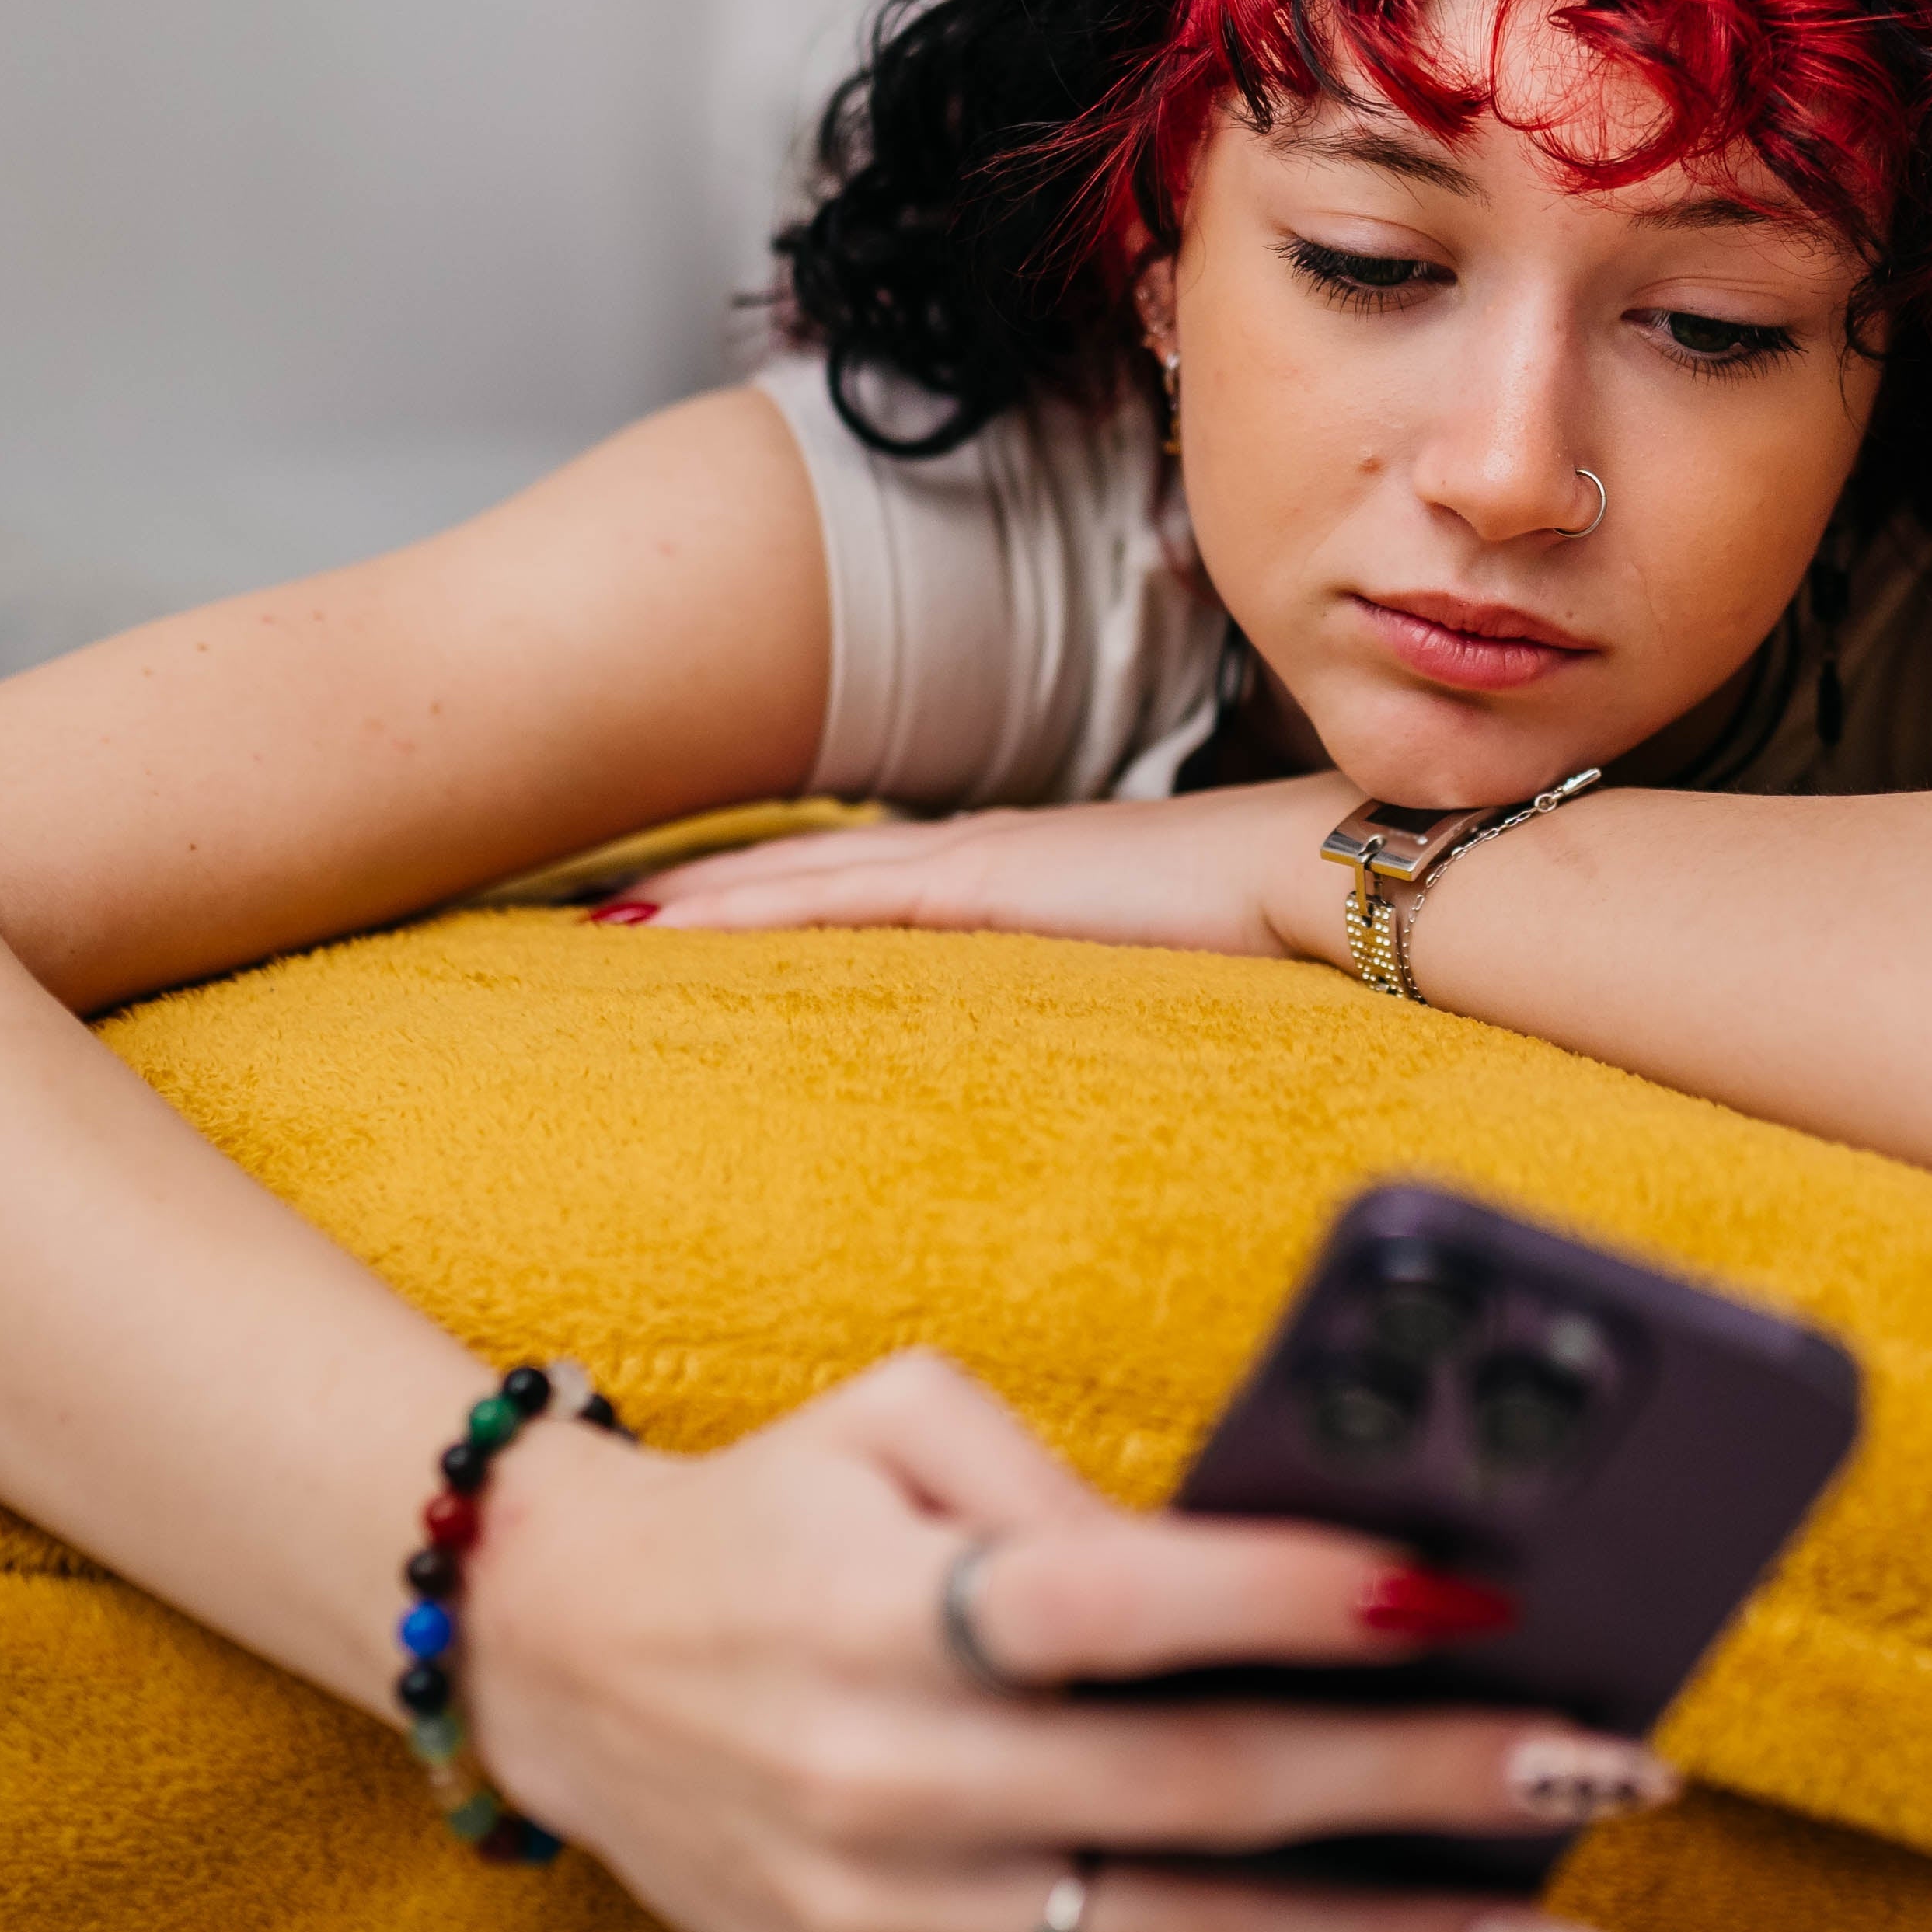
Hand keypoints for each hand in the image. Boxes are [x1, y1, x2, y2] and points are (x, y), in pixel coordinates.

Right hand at [464, 1352, 1667, 1931]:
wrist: (556, 1660)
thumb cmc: (779, 1506)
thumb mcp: (902, 1415)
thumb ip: (1072, 1484)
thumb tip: (1271, 1577)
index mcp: (893, 1600)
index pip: (1126, 1602)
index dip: (1299, 1599)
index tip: (1469, 1594)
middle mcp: (886, 1770)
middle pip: (1198, 1789)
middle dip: (1424, 1785)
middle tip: (1606, 1769)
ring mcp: (883, 1906)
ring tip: (1565, 1925)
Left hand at [593, 779, 1359, 966]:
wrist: (1335, 878)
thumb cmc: (1282, 935)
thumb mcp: (1173, 980)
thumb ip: (1120, 1009)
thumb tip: (1110, 1075)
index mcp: (1024, 879)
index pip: (871, 888)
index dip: (778, 899)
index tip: (692, 922)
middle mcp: (985, 856)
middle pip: (813, 874)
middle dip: (707, 891)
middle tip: (596, 917)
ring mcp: (980, 862)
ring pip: (803, 880)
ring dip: (700, 900)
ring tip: (602, 924)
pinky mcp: (985, 882)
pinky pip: (837, 898)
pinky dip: (748, 910)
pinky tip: (671, 929)